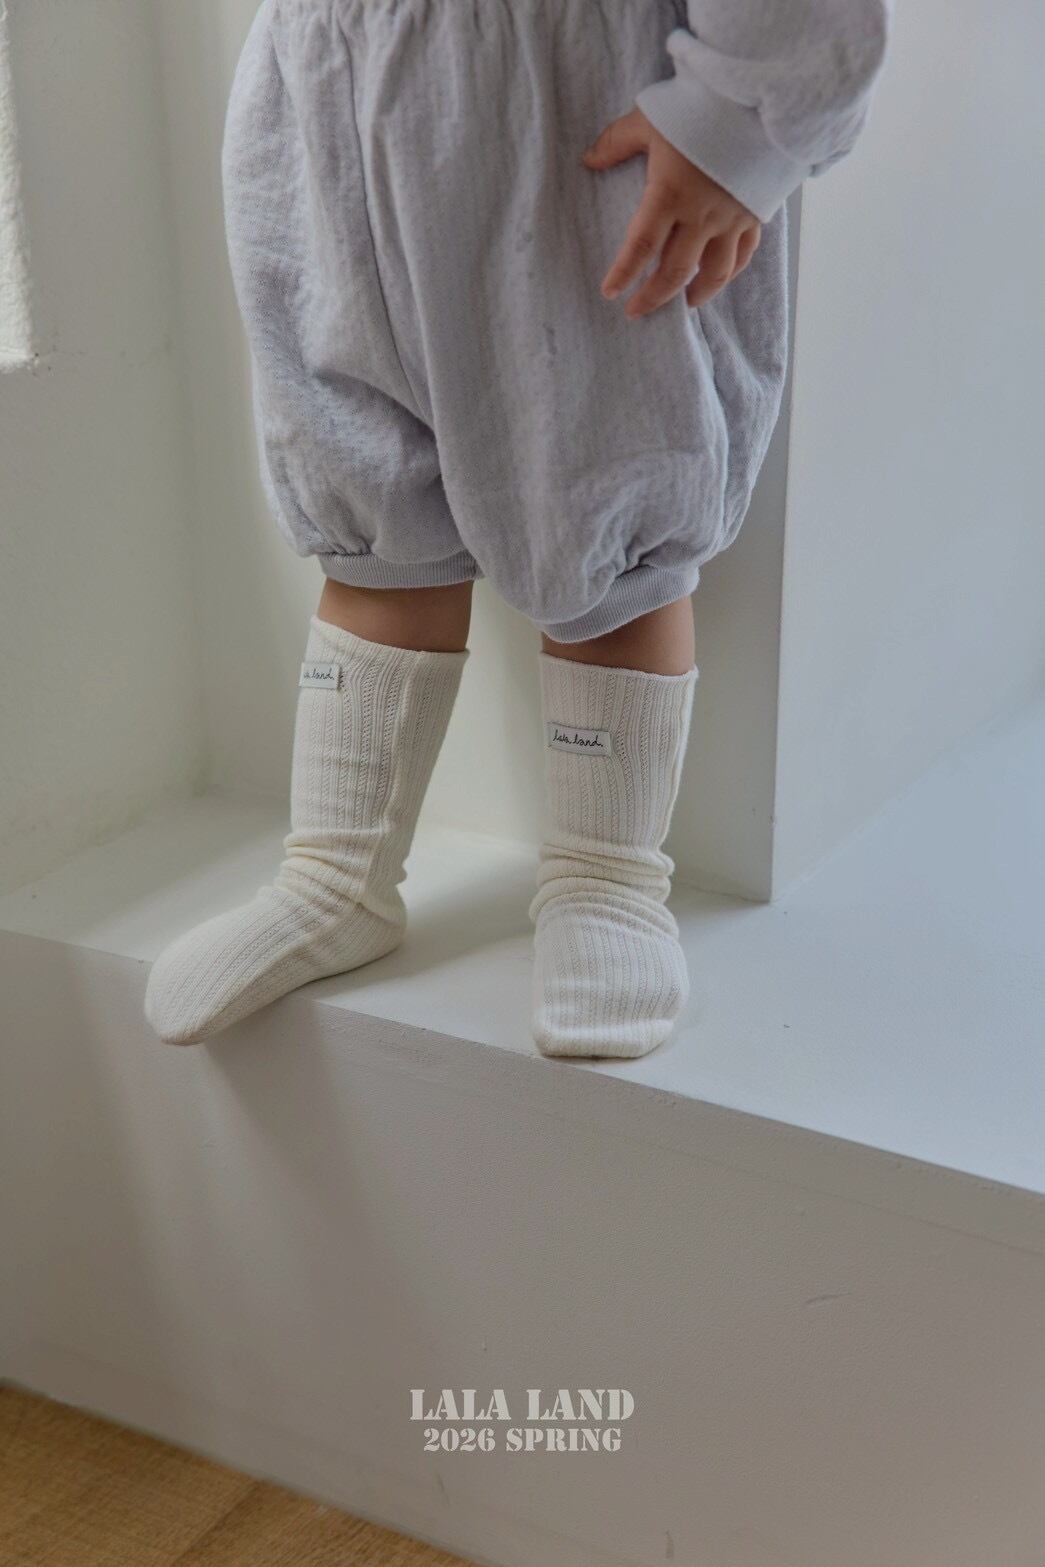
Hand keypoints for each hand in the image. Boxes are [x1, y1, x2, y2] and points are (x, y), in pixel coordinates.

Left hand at [582, 106, 761, 317]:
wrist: (760, 98)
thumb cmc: (701, 106)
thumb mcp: (650, 118)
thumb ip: (617, 142)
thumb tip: (589, 160)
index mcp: (670, 194)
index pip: (642, 246)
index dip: (625, 273)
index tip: (610, 293)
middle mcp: (701, 215)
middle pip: (676, 270)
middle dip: (655, 296)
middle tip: (638, 311)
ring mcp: (731, 218)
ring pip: (715, 272)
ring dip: (698, 294)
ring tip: (685, 304)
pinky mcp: (755, 213)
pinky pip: (744, 254)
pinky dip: (731, 272)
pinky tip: (720, 278)